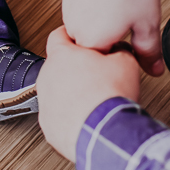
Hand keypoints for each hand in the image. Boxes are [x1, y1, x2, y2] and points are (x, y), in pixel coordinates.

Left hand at [37, 26, 139, 162]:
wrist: (106, 134)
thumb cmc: (110, 97)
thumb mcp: (125, 62)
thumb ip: (118, 49)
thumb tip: (119, 50)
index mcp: (61, 56)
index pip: (59, 35)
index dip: (73, 36)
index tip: (82, 40)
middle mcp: (47, 78)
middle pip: (58, 66)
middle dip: (75, 69)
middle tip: (96, 75)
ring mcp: (45, 104)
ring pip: (57, 93)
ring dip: (72, 94)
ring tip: (94, 101)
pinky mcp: (49, 127)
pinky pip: (58, 117)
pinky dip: (71, 117)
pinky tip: (89, 119)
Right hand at [63, 0, 163, 76]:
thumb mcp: (149, 22)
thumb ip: (149, 52)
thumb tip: (154, 71)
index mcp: (92, 41)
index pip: (103, 61)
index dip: (121, 52)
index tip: (133, 41)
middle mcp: (74, 26)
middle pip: (91, 43)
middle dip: (108, 37)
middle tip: (128, 19)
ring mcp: (67, 5)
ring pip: (83, 23)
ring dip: (98, 18)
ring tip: (120, 1)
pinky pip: (79, 3)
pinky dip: (92, 0)